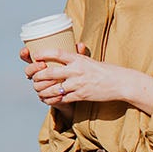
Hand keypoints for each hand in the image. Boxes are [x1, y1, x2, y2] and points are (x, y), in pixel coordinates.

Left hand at [23, 45, 152, 111]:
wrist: (120, 83)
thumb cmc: (106, 70)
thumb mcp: (90, 60)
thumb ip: (78, 58)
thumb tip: (69, 51)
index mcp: (79, 59)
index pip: (57, 53)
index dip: (43, 54)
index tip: (34, 56)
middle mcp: (77, 70)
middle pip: (50, 73)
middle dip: (37, 76)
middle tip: (32, 77)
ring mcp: (78, 84)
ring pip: (53, 88)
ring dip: (42, 90)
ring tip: (37, 90)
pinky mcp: (81, 95)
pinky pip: (62, 99)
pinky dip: (52, 100)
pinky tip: (47, 99)